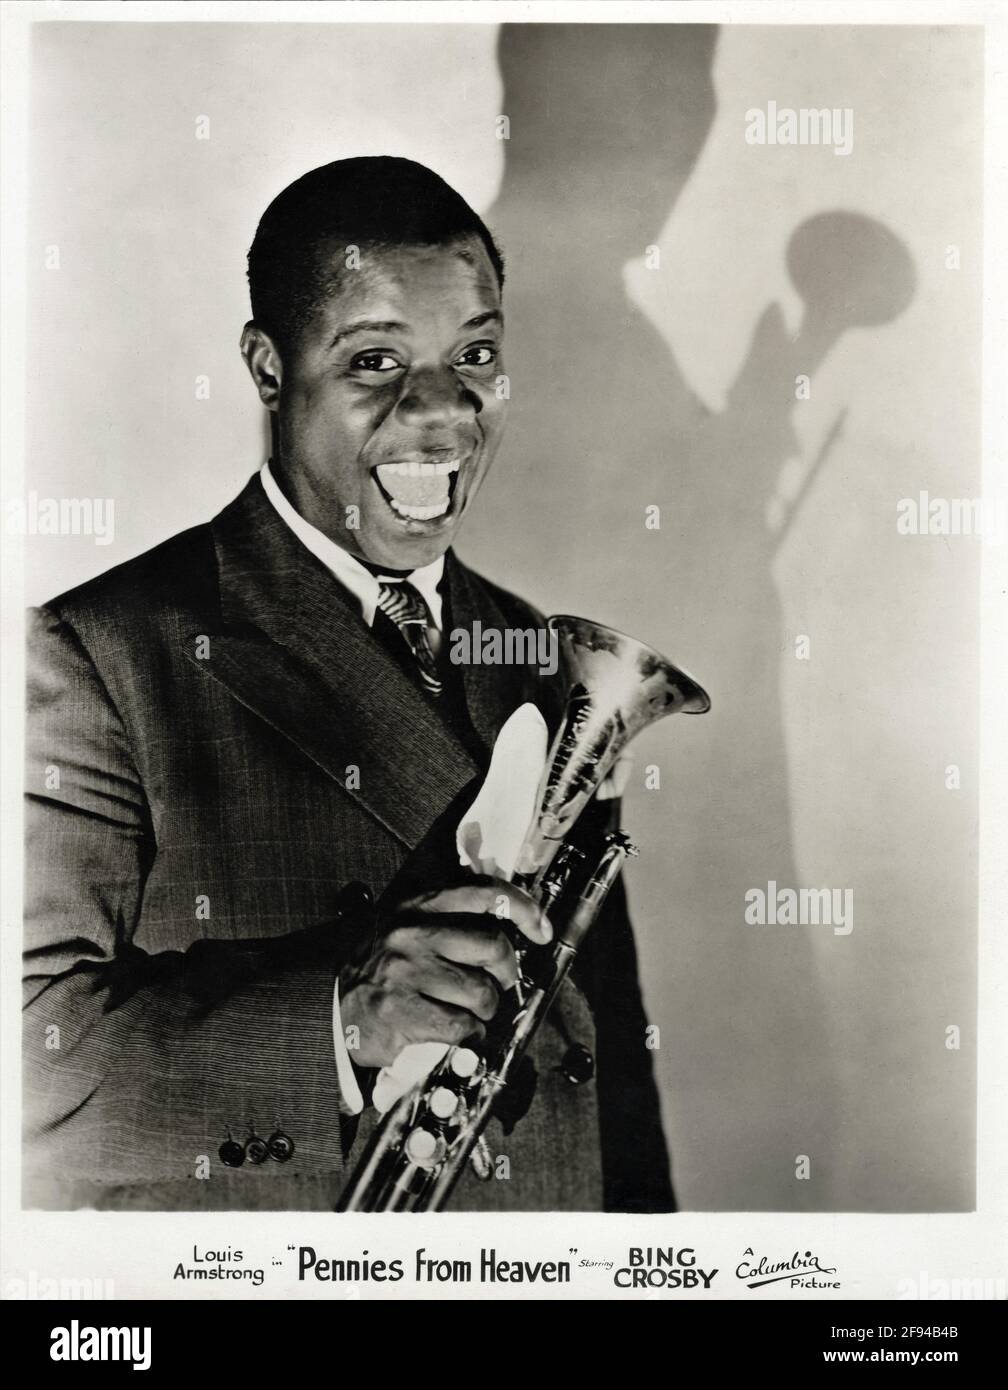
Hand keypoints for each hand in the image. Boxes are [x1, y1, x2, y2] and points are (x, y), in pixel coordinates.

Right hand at [338, 878, 551, 1069]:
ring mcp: (407, 972)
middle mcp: (413, 932)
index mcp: (418, 905)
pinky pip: (461, 1026)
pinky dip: (469, 1035)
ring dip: (485, 1010)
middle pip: (494, 945)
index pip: (484, 893)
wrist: (327, 1006)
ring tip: (470, 1013)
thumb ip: (448, 919)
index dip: (523, 910)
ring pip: (481, 991)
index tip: (541, 930)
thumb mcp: (405, 926)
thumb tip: (510, 931)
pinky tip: (456, 1034)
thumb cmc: (378, 969)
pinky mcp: (402, 1011)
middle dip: (507, 973)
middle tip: (500, 986)